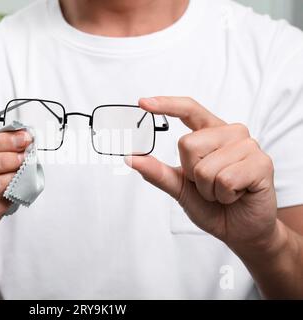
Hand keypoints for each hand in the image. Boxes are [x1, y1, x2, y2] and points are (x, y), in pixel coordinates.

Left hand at [128, 97, 277, 250]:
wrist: (240, 230)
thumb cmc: (212, 205)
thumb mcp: (179, 188)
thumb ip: (157, 172)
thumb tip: (131, 158)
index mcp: (211, 133)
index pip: (189, 109)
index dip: (166, 104)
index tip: (143, 103)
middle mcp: (230, 133)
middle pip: (187, 144)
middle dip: (191, 174)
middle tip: (209, 185)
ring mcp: (248, 146)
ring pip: (205, 167)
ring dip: (209, 189)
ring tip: (224, 192)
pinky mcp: (262, 163)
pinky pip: (225, 179)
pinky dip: (224, 195)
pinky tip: (237, 195)